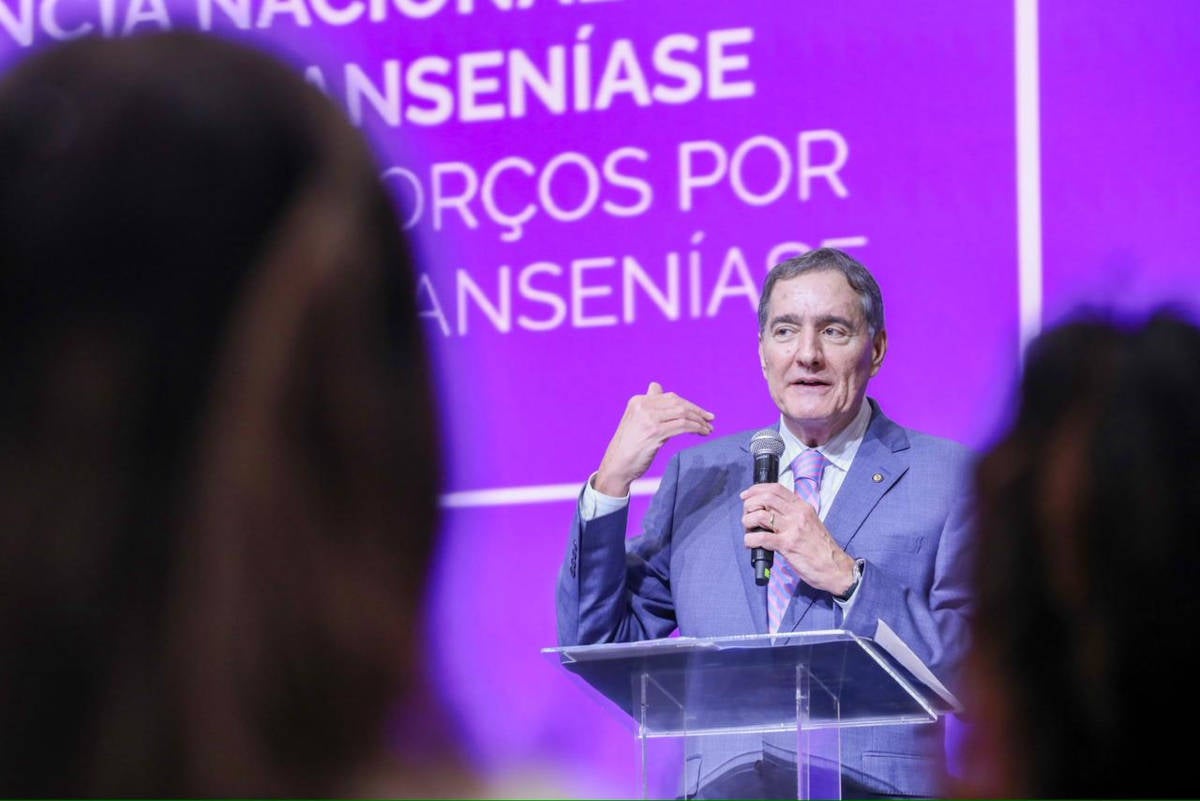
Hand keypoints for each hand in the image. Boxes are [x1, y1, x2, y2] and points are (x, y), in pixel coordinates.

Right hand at [594, 382, 714, 496]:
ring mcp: (648, 419)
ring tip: (708, 429)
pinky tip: (702, 433)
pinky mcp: (655, 432)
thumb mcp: (635, 419)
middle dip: (697, 411)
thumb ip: (648, 405)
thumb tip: (656, 387)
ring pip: (682, 413)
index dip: (688, 404)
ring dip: (699, 421)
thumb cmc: (628, 446)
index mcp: (638, 401)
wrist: (616, 465)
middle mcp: (642, 406)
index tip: (701, 413)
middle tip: (710, 419)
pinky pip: (682, 426)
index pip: (670, 397)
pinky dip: (696, 428)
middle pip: (678, 403)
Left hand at [740, 482, 855, 595]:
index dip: (757, 489)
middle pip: (766, 498)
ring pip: (761, 515)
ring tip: (748, 530)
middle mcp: (798, 514)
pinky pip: (761, 538)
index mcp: (803, 507)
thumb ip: (793, 515)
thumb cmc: (821, 548)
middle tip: (745, 514)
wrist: (835, 568)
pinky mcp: (788, 545)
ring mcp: (793, 528)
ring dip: (748, 521)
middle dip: (749, 504)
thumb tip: (770, 512)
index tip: (746, 495)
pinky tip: (750, 543)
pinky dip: (750, 540)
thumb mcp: (810, 523)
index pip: (777, 488)